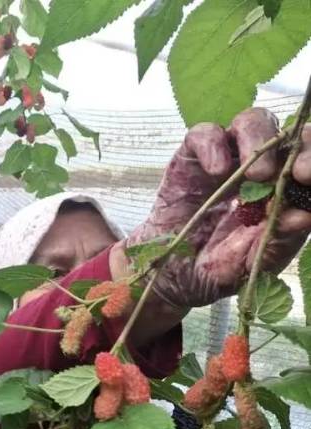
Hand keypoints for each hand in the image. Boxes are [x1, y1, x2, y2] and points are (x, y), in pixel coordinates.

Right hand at [122, 108, 310, 307]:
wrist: (165, 274)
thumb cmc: (215, 270)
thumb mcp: (250, 266)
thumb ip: (277, 243)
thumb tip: (304, 216)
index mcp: (284, 193)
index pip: (308, 163)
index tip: (308, 177)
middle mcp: (261, 169)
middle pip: (290, 136)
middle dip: (302, 147)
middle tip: (298, 172)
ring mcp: (226, 160)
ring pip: (253, 122)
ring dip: (261, 140)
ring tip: (258, 174)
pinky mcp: (191, 158)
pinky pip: (204, 134)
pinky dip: (213, 145)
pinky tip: (216, 170)